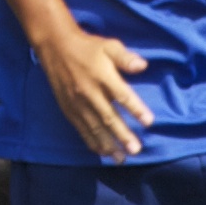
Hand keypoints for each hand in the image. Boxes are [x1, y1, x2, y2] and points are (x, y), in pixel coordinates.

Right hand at [36, 26, 153, 161]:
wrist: (56, 47)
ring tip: (121, 158)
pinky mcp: (69, 109)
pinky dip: (92, 142)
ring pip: (94, 127)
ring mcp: (78, 103)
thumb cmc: (88, 47)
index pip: (122, 95)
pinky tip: (102, 152)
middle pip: (108, 117)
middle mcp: (90, 92)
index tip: (149, 122)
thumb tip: (143, 66)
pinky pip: (82, 129)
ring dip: (108, 144)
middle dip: (122, 135)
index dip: (136, 109)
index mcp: (102, 76)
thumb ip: (125, 58)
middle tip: (136, 150)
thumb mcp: (109, 46)